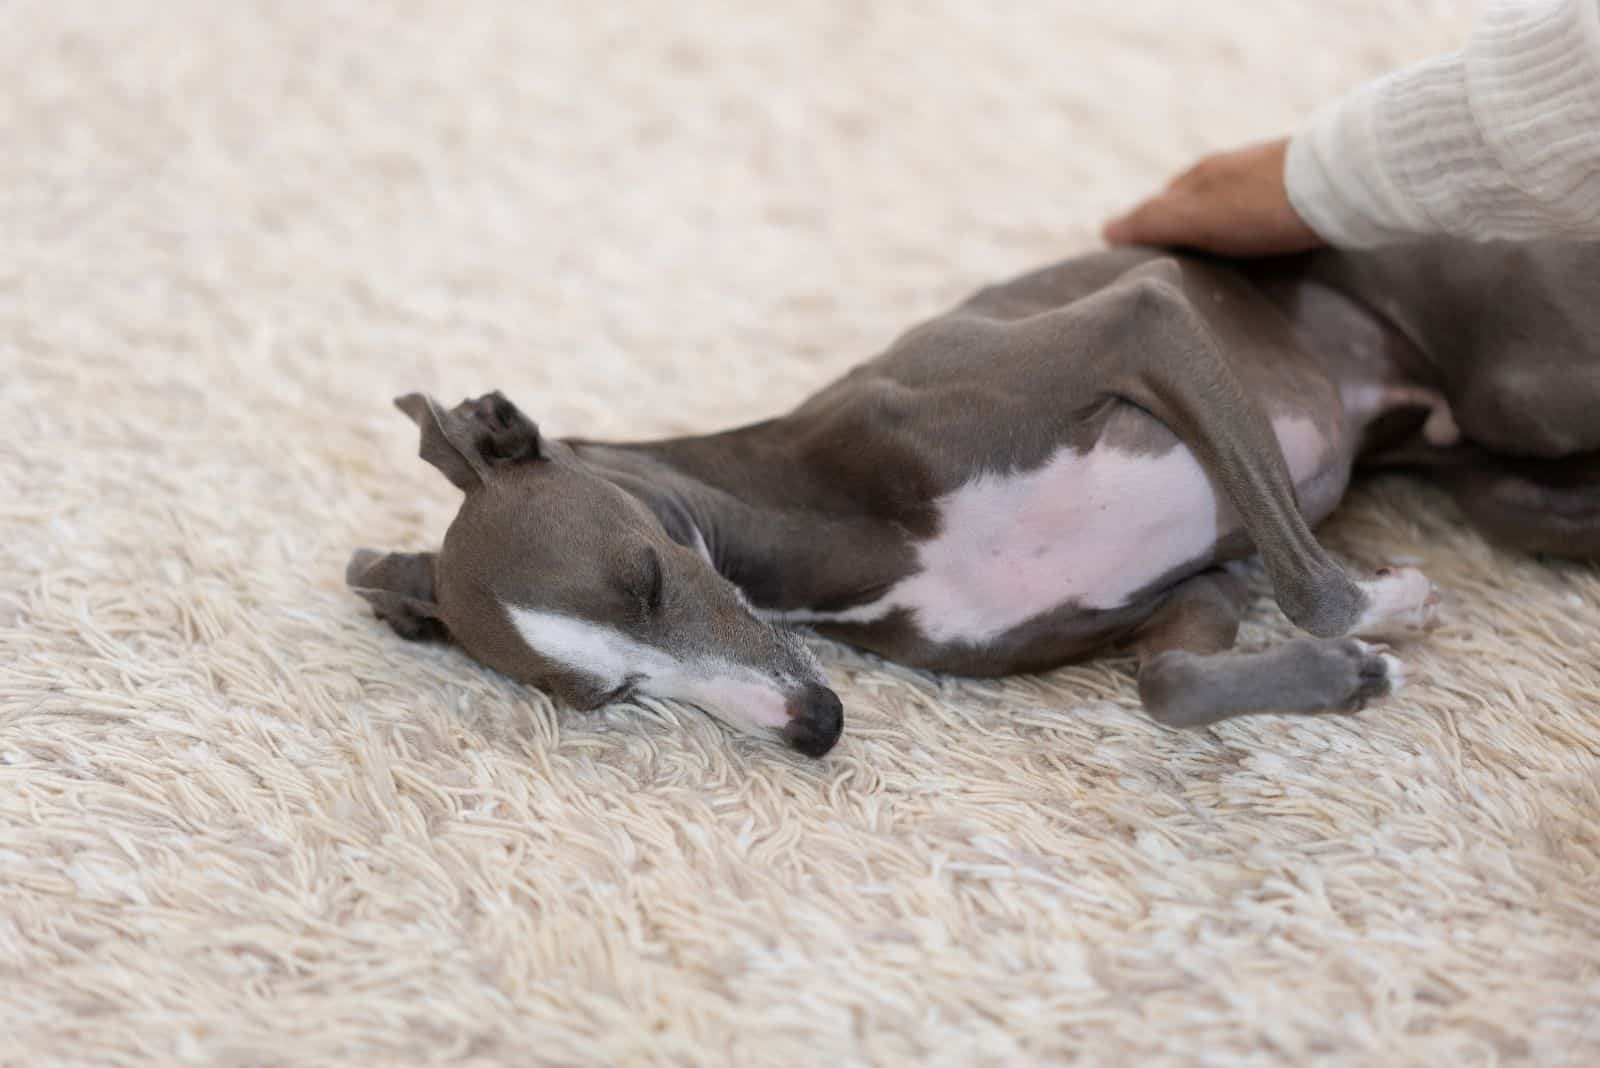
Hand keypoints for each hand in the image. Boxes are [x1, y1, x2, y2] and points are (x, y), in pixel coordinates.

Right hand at [1102, 139, 1325, 256]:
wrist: (1341, 180)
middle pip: (1190, 204)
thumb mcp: (1194, 217)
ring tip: (1222, 259)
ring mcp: (1262, 171)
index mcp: (1195, 178)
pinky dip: (1251, 223)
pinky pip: (1261, 204)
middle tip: (1181, 269)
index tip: (1143, 267)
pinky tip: (1264, 238)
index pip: (1155, 209)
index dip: (1145, 236)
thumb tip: (1106, 232)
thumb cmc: (1262, 206)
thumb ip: (1151, 222)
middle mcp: (1224, 168)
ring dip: (1218, 227)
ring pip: (1226, 202)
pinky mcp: (1299, 182)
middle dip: (1180, 232)